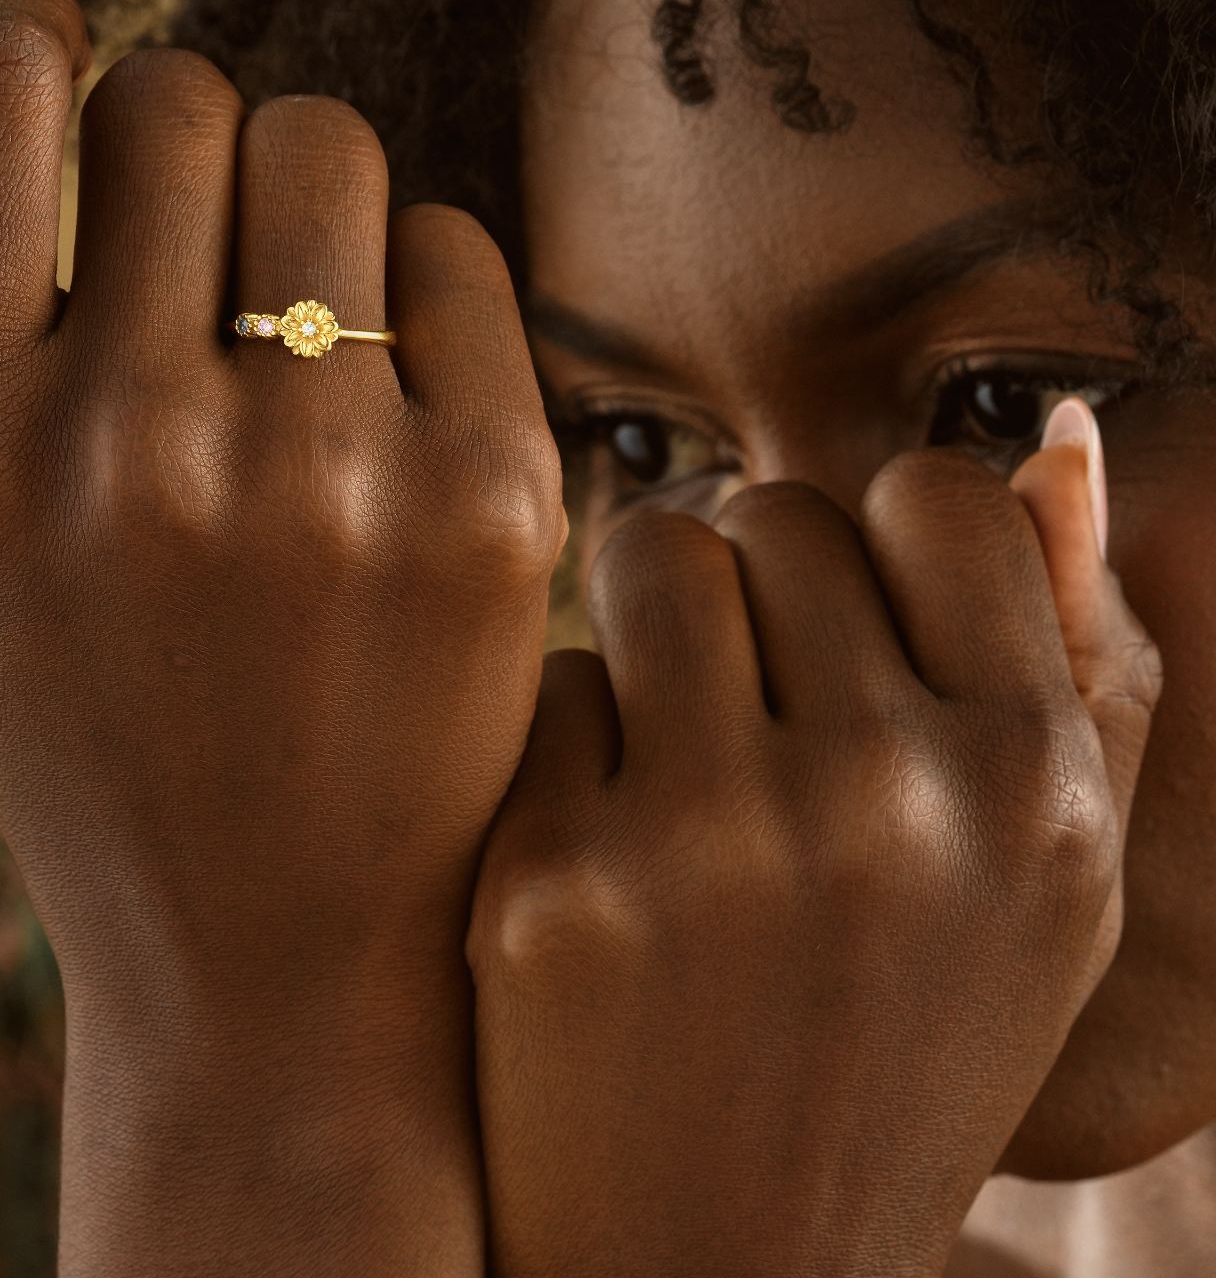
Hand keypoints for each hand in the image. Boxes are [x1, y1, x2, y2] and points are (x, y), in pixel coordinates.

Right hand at [0, 0, 564, 1274]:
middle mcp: (137, 452)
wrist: (265, 940)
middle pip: (183, 94)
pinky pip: (460, 249)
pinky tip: (387, 405)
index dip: (30, 32)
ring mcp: (331, 481)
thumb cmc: (72, 699)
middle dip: (174, 145)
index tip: (61, 81)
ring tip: (283, 332)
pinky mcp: (490, 506)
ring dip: (300, 204)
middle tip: (180, 261)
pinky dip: (418, 294)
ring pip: (333, 144)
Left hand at [467, 412, 1161, 1277]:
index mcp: (1039, 793)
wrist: (721, 1271)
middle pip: (771, 509)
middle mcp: (890, 806)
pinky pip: (550, 682)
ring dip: (647, 618)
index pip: (933, 495)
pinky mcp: (552, 889)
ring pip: (648, 551)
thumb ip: (1072, 659)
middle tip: (741, 695)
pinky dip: (568, 742)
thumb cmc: (895, 1048)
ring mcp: (711, 848)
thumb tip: (1053, 427)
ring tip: (663, 729)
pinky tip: (593, 852)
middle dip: (750, 580)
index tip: (844, 619)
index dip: (873, 542)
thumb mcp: (1045, 889)